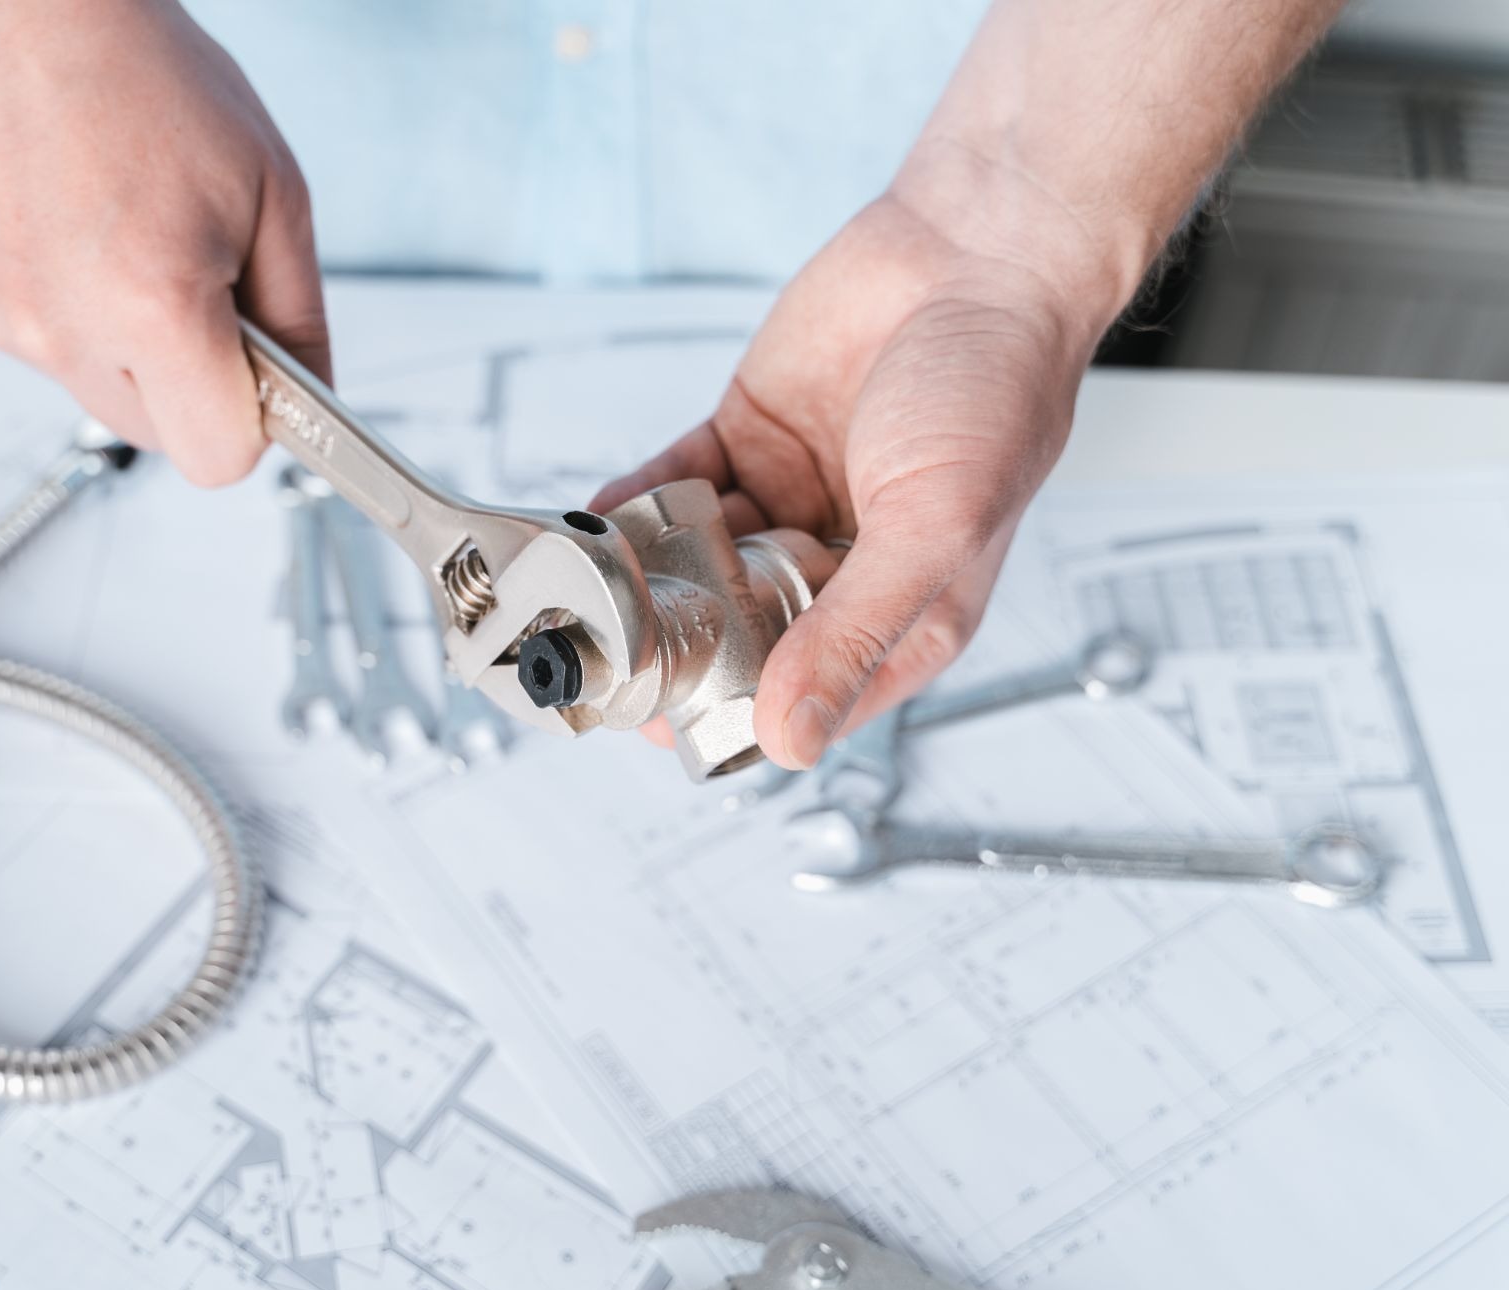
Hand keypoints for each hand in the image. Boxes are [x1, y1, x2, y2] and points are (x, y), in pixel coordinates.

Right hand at [0, 0, 325, 484]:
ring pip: (91, 387)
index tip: (256, 382)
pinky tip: (59, 225)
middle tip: (186, 281)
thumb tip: (310, 400)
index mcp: (152, 305)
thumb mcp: (271, 191)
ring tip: (115, 236)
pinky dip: (55, 303)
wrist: (15, 5)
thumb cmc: (143, 73)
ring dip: (116, 339)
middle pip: (154, 433)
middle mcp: (60, 325)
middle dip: (185, 379)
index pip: (217, 457)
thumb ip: (298, 316)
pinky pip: (30, 343)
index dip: (247, 422)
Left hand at [592, 165, 1124, 769]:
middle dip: (678, 643)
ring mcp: (789, 503)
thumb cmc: (996, 386)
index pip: (805, 695)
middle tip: (613, 653)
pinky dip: (638, 504)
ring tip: (594, 589)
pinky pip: (677, 487)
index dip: (733, 714)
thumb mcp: (934, 530)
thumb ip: (854, 634)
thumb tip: (793, 738)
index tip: (663, 720)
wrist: (979, 250)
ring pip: (698, 562)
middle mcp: (841, 566)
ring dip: (649, 575)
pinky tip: (602, 522)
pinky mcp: (748, 440)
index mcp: (904, 611)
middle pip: (738, 632)